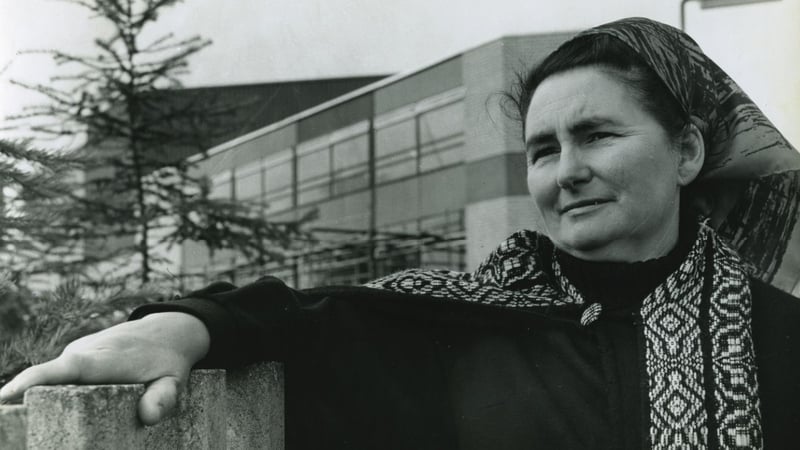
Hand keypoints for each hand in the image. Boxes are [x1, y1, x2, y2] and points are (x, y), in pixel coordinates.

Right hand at [0, 312, 209, 424]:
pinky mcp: (74, 359)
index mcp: (104, 359)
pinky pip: (57, 378)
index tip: (7, 396)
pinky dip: (52, 395)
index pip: (64, 369)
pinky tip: (52, 413)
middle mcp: (82, 353)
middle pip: (46, 381)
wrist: (167, 330)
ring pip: (51, 381)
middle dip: (27, 402)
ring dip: (42, 402)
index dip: (33, 381)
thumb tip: (149, 417)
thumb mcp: (174, 380)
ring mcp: (75, 354)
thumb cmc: (168, 360)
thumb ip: (164, 398)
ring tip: (34, 426)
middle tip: (21, 431)